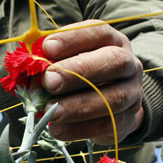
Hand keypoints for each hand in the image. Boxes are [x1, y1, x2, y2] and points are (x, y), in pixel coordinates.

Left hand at [42, 20, 143, 144]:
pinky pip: (106, 126)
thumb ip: (51, 61)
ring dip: (78, 106)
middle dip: (79, 72)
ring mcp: (132, 93)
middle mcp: (128, 64)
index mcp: (112, 41)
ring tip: (50, 111)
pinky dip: (78, 129)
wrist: (113, 105)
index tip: (47, 48)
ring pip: (113, 99)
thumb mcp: (69, 60)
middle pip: (113, 62)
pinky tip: (56, 129)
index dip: (73, 39)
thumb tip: (30, 67)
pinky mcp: (127, 121)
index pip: (98, 32)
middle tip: (49, 81)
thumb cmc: (82, 75)